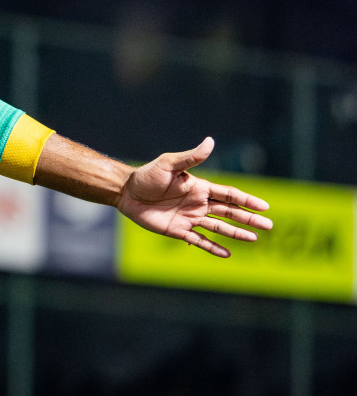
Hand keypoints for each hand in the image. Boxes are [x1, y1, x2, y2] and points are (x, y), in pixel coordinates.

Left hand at [117, 137, 271, 256]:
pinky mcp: (178, 231)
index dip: (247, 200)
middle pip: (229, 212)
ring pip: (218, 228)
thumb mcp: (169, 164)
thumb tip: (210, 141)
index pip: (229, 195)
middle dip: (249, 219)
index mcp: (200, 188)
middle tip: (269, 226)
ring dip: (236, 233)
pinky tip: (227, 253)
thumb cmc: (147, 176)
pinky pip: (199, 241)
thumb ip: (190, 157)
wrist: (126, 192)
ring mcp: (189, 218)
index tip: (264, 207)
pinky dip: (213, 248)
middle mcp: (198, 204)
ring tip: (254, 239)